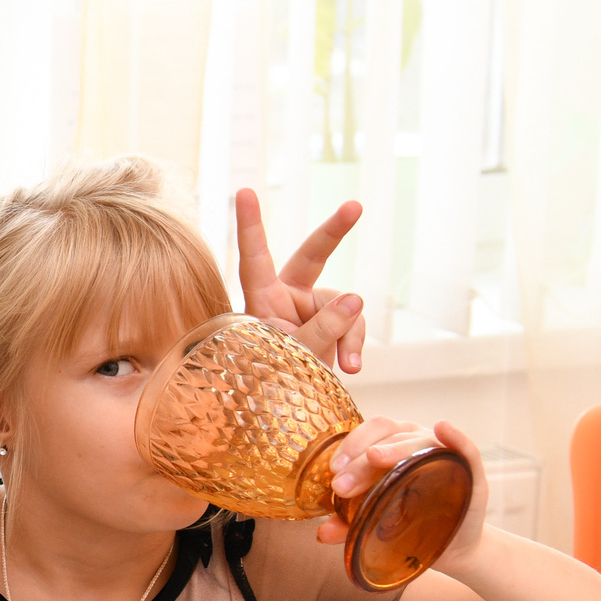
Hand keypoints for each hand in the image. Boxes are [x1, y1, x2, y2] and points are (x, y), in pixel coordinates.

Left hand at [236, 189, 367, 372]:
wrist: (288, 408)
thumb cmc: (274, 384)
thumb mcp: (294, 358)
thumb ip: (322, 331)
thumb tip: (355, 298)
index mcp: (262, 300)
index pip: (254, 259)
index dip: (250, 227)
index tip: (245, 191)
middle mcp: (286, 296)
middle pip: (312, 256)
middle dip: (334, 232)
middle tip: (354, 206)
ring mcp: (310, 308)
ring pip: (345, 305)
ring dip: (348, 334)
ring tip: (344, 366)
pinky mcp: (332, 321)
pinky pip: (354, 324)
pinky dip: (355, 346)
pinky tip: (351, 369)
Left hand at [317, 417, 487, 568]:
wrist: (449, 547)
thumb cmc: (407, 524)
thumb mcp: (375, 522)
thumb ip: (348, 523)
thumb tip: (323, 532)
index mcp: (392, 445)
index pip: (370, 432)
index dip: (350, 445)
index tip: (333, 470)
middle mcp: (417, 441)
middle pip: (388, 438)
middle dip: (361, 460)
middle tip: (342, 486)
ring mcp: (445, 453)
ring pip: (419, 440)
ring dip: (394, 448)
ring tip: (375, 457)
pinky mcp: (471, 472)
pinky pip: (466, 448)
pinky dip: (456, 437)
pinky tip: (443, 429)